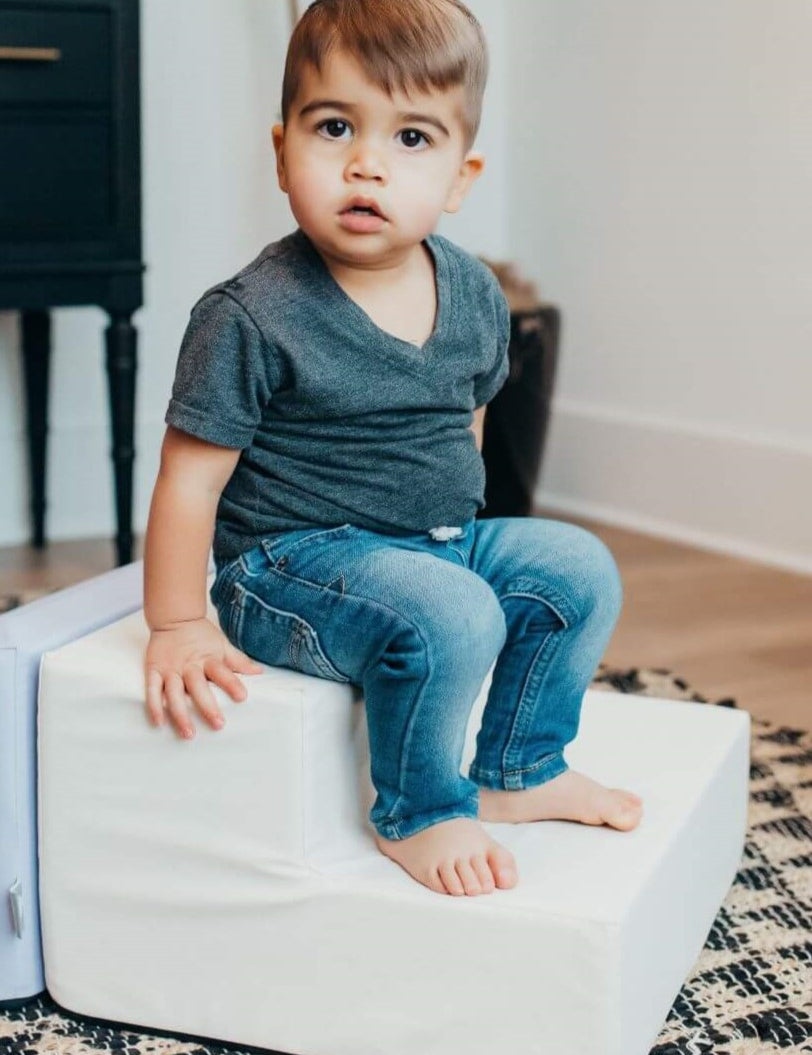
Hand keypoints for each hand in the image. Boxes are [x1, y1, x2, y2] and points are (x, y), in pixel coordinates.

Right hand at [144, 617, 263, 738]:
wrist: (174, 618)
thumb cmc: (201, 636)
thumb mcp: (222, 645)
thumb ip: (239, 661)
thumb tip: (259, 673)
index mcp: (208, 658)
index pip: (221, 672)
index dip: (231, 684)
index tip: (242, 697)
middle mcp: (189, 665)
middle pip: (198, 687)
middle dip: (207, 706)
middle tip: (218, 725)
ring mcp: (170, 669)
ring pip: (173, 693)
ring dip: (180, 714)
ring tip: (189, 733)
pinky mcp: (153, 670)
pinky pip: (152, 690)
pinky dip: (154, 706)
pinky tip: (159, 722)